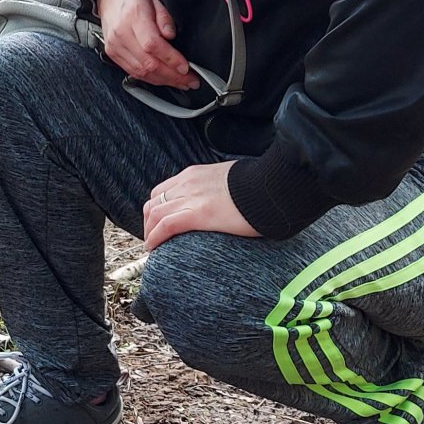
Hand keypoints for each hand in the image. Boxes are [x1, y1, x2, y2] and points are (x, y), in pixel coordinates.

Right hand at [94, 0, 195, 89]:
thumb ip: (164, 16)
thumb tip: (171, 35)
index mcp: (133, 16)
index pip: (152, 44)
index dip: (170, 59)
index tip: (186, 67)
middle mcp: (121, 33)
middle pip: (147, 63)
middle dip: (172, 76)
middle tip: (190, 80)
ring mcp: (115, 46)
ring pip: (141, 72)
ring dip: (164, 80)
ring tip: (181, 82)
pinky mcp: (112, 54)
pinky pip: (133, 72)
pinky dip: (151, 79)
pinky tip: (164, 79)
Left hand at [142, 162, 259, 250]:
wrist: (274, 186)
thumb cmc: (261, 187)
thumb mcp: (232, 181)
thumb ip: (220, 190)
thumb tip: (224, 203)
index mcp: (195, 174)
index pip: (164, 190)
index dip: (157, 208)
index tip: (158, 224)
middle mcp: (188, 182)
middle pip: (154, 202)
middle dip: (149, 222)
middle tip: (154, 238)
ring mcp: (192, 197)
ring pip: (155, 214)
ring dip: (149, 232)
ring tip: (153, 247)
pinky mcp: (198, 213)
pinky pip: (166, 225)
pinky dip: (155, 237)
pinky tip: (154, 248)